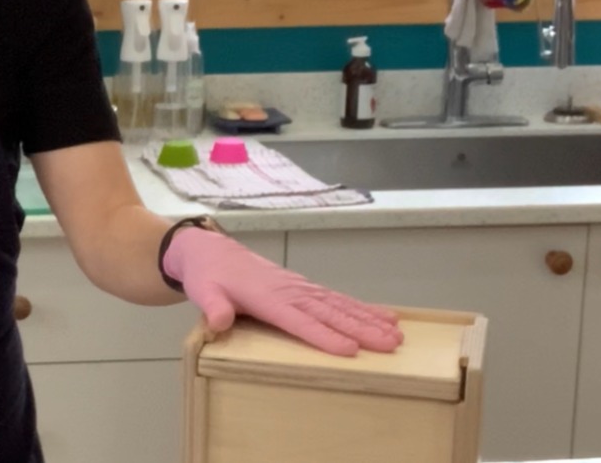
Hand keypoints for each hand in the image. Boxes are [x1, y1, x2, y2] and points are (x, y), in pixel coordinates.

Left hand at [163, 227, 402, 356]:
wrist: (212, 252)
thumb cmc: (208, 278)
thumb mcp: (204, 292)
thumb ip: (213, 307)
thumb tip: (218, 322)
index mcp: (267, 297)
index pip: (298, 320)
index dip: (323, 335)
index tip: (349, 349)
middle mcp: (290, 291)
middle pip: (329, 312)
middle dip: (361, 329)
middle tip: (390, 344)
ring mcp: (301, 288)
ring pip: (340, 305)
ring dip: (369, 320)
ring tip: (396, 334)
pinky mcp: (305, 288)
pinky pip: (338, 298)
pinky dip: (362, 308)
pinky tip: (385, 317)